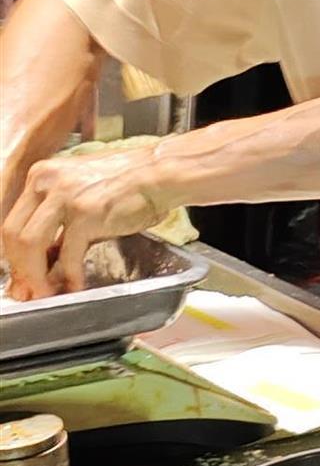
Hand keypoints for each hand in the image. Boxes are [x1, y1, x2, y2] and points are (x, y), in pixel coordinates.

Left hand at [1, 144, 173, 299]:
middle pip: (12, 234)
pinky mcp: (85, 212)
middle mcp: (47, 180)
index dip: (12, 256)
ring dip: (35, 276)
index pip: (11, 221)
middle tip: (29, 291)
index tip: (20, 277)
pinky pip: (67, 254)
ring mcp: (65, 195)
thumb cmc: (127, 183)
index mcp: (41, 174)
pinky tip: (76, 285)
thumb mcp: (80, 193)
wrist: (159, 173)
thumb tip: (39, 262)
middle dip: (19, 269)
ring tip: (47, 293)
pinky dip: (69, 277)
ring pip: (29, 245)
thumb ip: (56, 222)